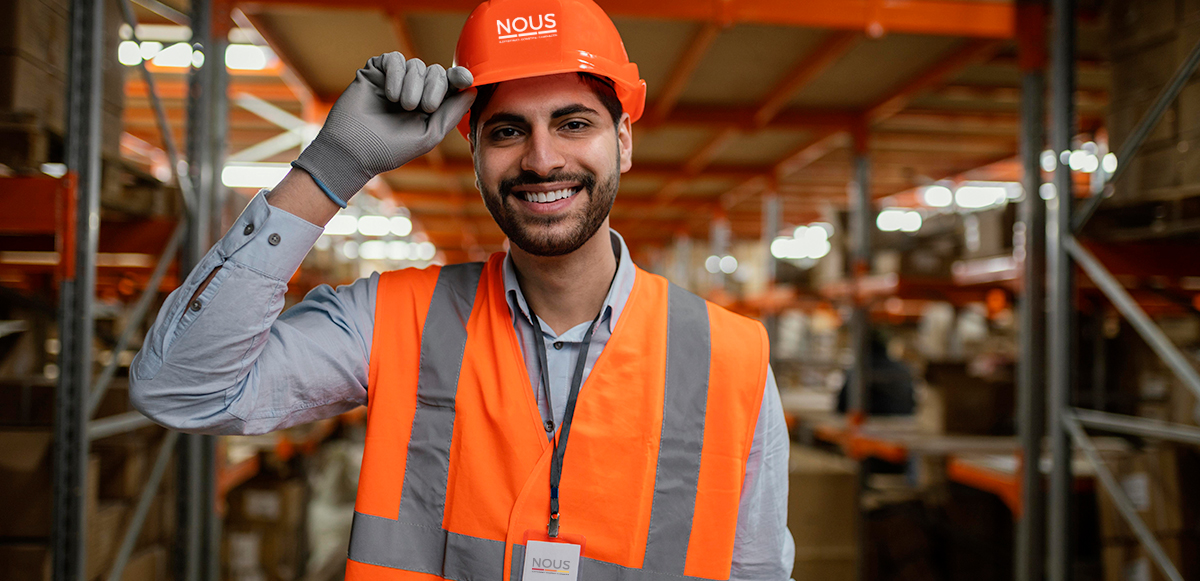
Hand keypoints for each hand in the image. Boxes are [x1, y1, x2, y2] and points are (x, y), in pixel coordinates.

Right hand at [292, 52, 474, 205]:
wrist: (353, 150)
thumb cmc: (390, 149)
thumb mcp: (429, 135)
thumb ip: (451, 113)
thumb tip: (472, 91)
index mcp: (428, 105)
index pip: (448, 84)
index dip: (459, 77)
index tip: (466, 79)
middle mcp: (413, 90)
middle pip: (436, 71)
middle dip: (434, 87)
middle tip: (423, 107)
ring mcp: (393, 79)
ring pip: (416, 65)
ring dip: (412, 85)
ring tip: (402, 105)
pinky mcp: (375, 71)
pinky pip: (394, 59)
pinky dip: (396, 75)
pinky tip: (390, 94)